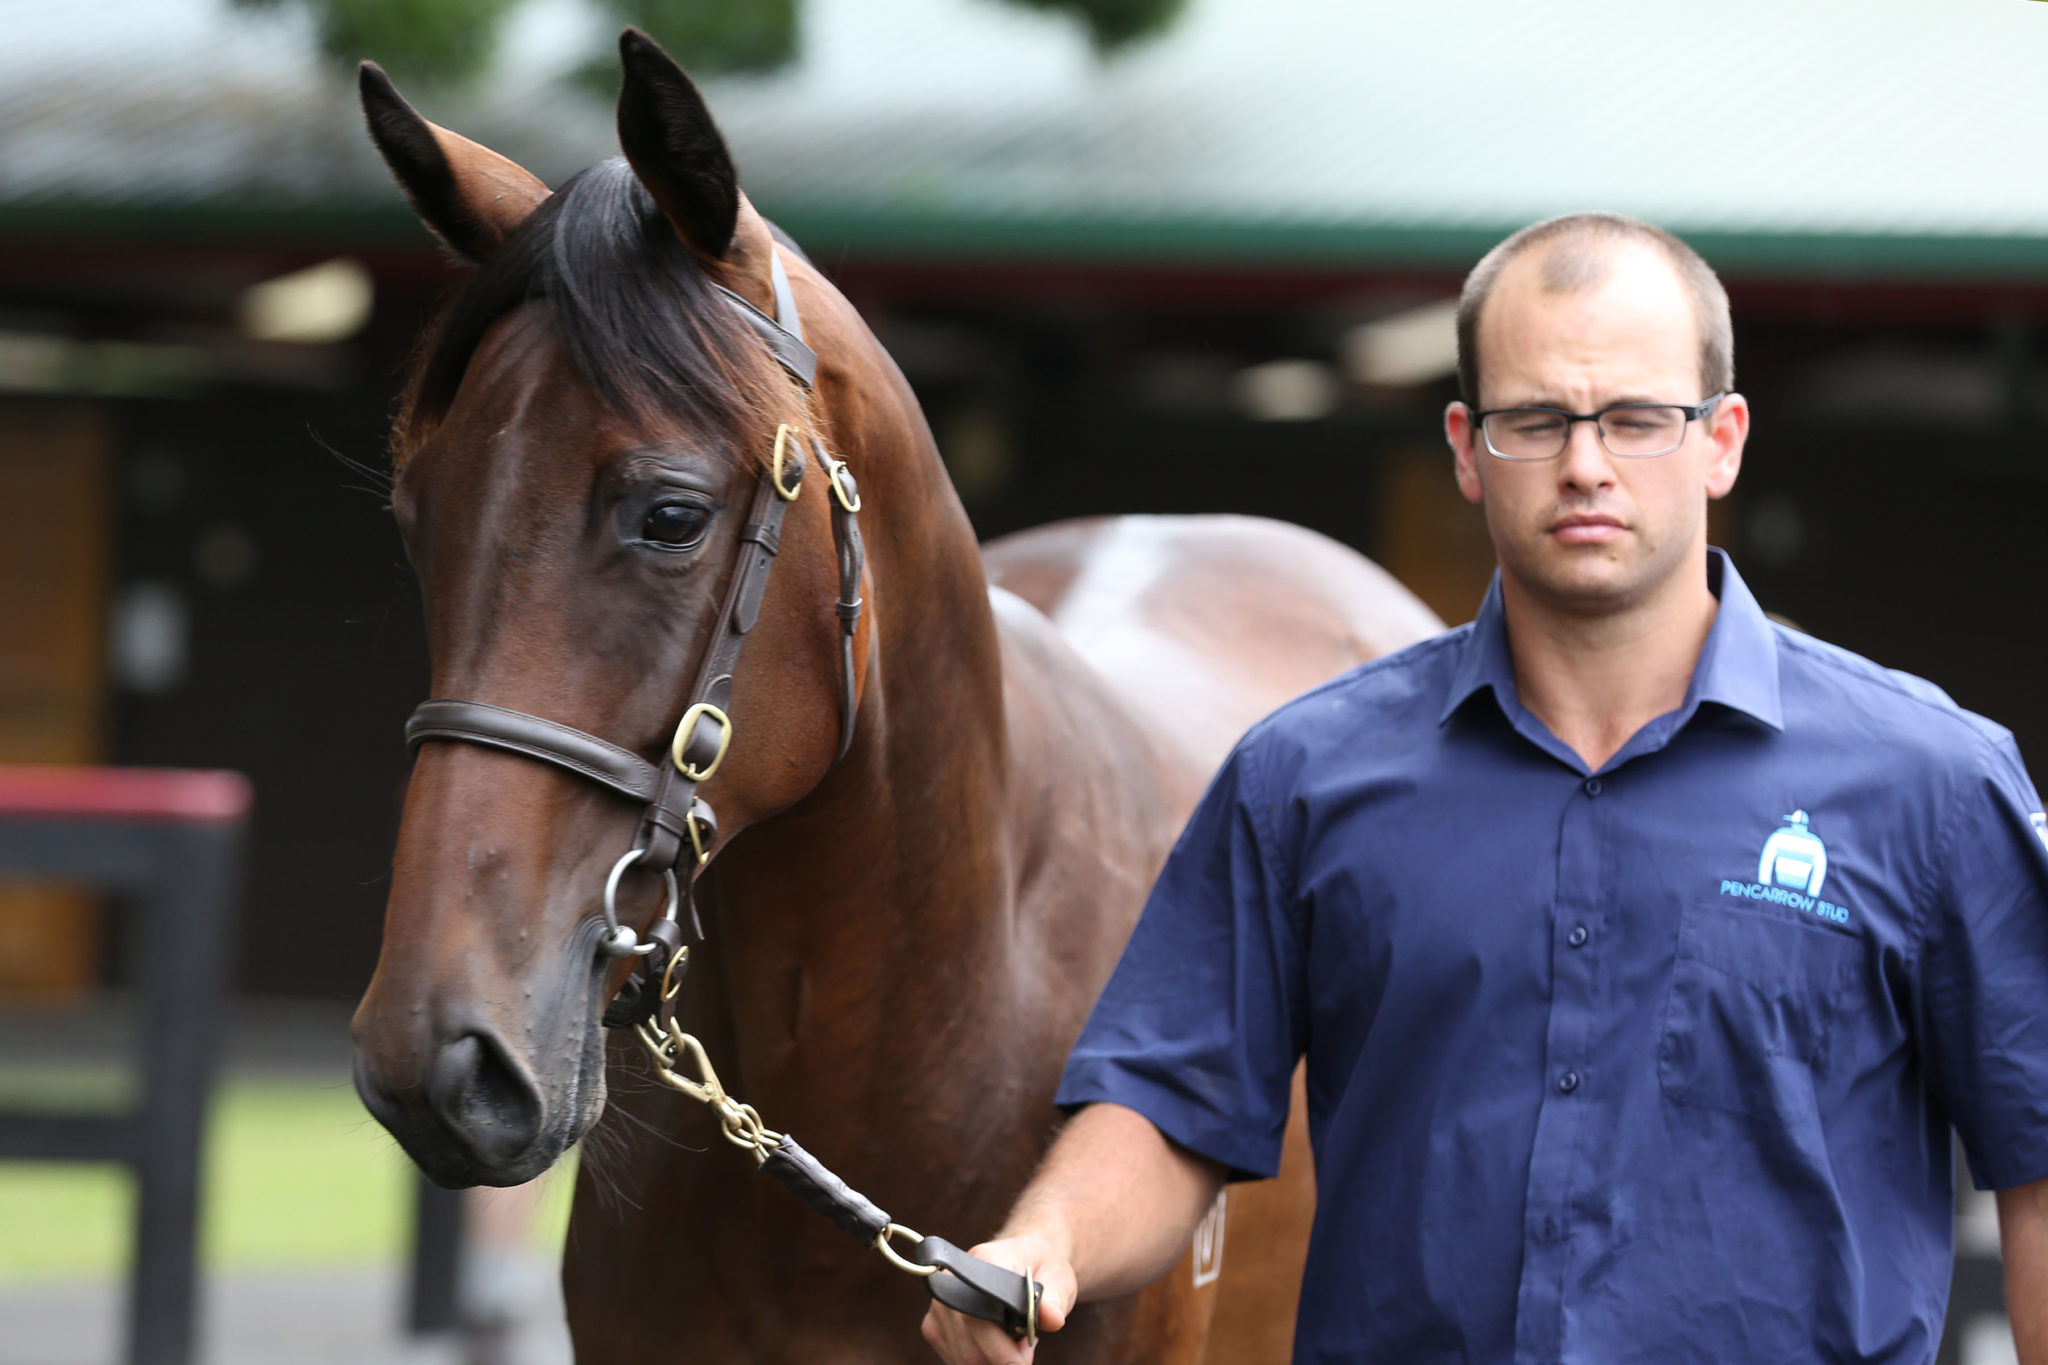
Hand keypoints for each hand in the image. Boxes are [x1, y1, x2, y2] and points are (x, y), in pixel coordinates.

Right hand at [919, 1232, 1074, 1364]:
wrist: (1022, 1258)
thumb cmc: (1040, 1268)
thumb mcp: (1059, 1278)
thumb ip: (1055, 1299)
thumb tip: (1052, 1318)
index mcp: (982, 1262)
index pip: (978, 1318)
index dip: (1000, 1350)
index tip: (1024, 1358)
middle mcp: (951, 1282)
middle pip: (970, 1348)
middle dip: (1004, 1360)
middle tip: (1027, 1349)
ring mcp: (939, 1305)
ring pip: (964, 1359)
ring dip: (993, 1361)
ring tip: (1016, 1341)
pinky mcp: (934, 1324)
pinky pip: (956, 1359)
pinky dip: (981, 1359)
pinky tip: (998, 1342)